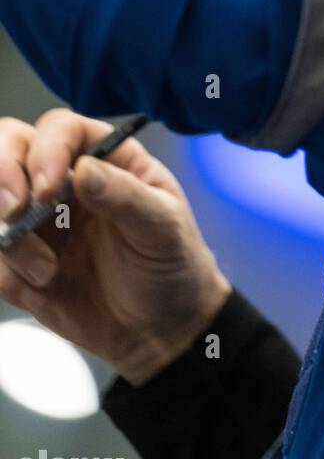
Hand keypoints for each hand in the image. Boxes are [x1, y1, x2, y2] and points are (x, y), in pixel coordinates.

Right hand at [0, 109, 230, 385]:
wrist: (160, 329)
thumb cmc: (172, 264)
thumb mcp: (161, 227)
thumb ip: (124, 196)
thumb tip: (83, 169)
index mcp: (105, 159)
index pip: (60, 129)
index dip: (46, 149)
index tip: (48, 188)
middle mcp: (65, 182)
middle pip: (10, 148)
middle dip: (2, 175)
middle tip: (15, 210)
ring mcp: (39, 221)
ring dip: (10, 240)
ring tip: (48, 272)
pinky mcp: (21, 263)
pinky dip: (6, 276)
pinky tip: (42, 292)